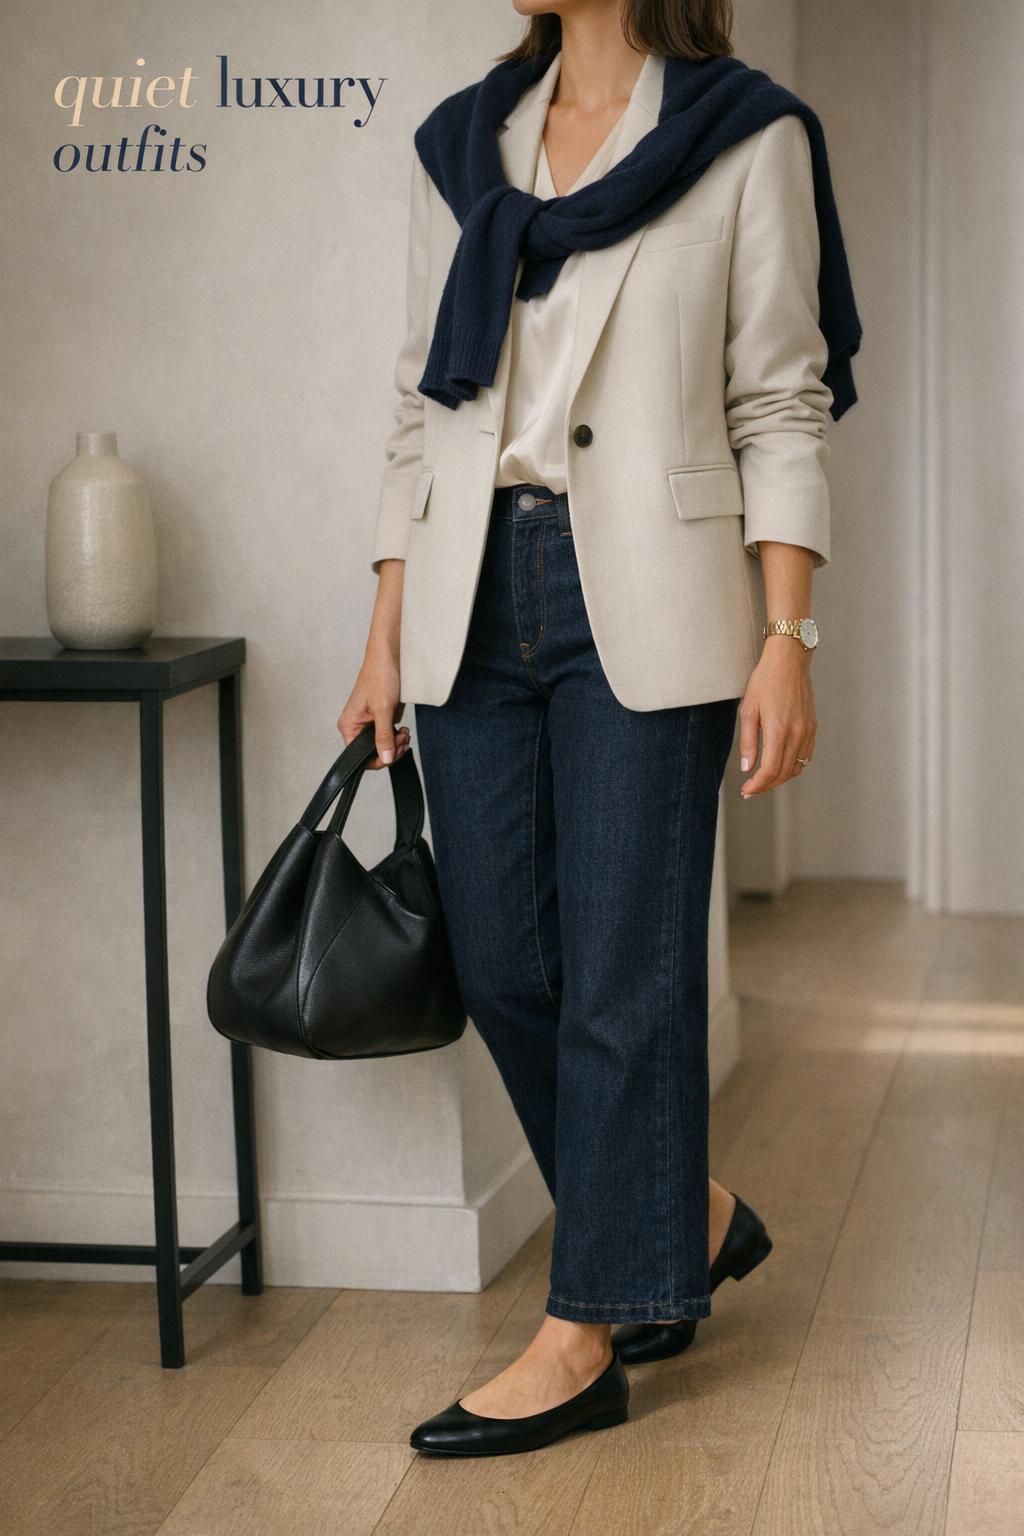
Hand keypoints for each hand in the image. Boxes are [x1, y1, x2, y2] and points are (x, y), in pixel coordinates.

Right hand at [337, 643, 411, 768]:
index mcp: (348, 725)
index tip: (394, 753)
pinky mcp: (379, 720)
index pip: (358, 756)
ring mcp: (368, 724)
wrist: (390, 658)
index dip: (377, 759)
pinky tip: (403, 730)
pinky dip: (397, 737)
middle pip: (371, 753)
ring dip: (396, 744)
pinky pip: (387, 737)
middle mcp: (355, 727)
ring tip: (404, 733)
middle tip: (403, 739)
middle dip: (390, 750)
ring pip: (381, 747)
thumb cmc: (380, 676)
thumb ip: (383, 736)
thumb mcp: (383, 709)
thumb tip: (386, 758)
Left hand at [738, 637, 815, 796]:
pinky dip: (793, 766)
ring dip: (780, 778)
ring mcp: (807, 731)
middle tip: (751, 789)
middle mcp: (796, 733)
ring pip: (797, 767)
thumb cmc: (765, 681)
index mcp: (778, 730)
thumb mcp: (748, 710)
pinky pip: (805, 756)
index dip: (757, 785)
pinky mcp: (812, 727)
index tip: (746, 790)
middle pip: (784, 773)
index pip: (770, 770)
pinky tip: (781, 765)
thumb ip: (748, 741)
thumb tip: (747, 767)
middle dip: (766, 786)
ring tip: (764, 779)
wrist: (789, 662)